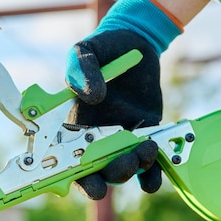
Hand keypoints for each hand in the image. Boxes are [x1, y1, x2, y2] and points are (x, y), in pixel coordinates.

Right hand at [65, 29, 163, 199]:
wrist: (135, 42)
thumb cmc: (102, 47)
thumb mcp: (85, 51)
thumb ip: (82, 70)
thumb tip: (93, 98)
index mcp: (72, 123)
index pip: (64, 160)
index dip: (72, 176)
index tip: (87, 178)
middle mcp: (93, 137)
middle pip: (94, 174)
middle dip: (107, 178)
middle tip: (122, 164)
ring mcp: (119, 139)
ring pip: (120, 171)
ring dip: (131, 170)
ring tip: (145, 149)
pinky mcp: (144, 136)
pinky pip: (146, 166)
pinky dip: (151, 174)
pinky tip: (156, 165)